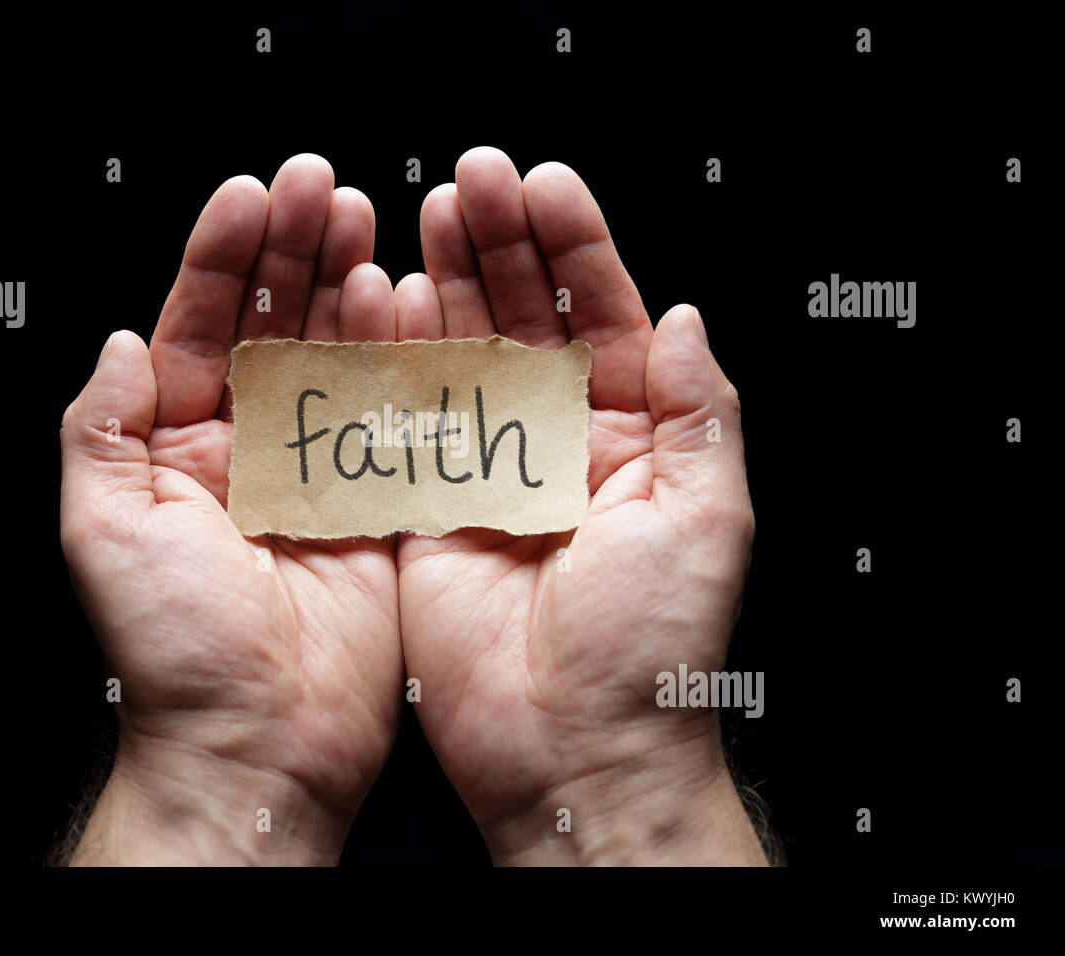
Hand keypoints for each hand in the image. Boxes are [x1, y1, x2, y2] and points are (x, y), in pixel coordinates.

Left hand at [59, 155, 405, 863]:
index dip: (222, 257)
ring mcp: (321, 473)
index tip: (251, 196)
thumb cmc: (174, 652)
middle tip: (321, 186)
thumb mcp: (103, 529)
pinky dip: (401, 357)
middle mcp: (252, 450)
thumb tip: (120, 341)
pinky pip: (394, 416)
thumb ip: (102, 429)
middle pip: (273, 325)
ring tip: (364, 222)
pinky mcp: (380, 504)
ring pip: (337, 357)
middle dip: (294, 250)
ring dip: (349, 284)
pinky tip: (404, 301)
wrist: (261, 742)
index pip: (198, 327)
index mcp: (180, 449)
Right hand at [397, 148, 767, 864]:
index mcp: (634, 439)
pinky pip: (408, 418)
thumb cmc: (652, 648)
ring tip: (429, 210)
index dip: (579, 247)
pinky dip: (395, 357)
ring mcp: (489, 472)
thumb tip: (687, 317)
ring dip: (447, 280)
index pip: (607, 317)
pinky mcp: (427, 508)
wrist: (571, 749)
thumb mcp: (708, 515)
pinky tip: (387, 297)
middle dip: (503, 243)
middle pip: (529, 320)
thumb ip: (699, 410)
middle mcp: (558, 445)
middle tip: (473, 177)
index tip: (546, 185)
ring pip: (464, 353)